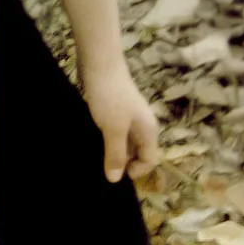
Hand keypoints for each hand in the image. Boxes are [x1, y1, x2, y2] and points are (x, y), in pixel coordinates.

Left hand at [81, 61, 159, 184]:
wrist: (100, 65)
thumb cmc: (110, 97)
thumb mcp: (113, 129)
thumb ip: (116, 154)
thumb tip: (116, 179)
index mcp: (148, 130)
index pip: (150, 160)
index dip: (135, 171)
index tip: (114, 172)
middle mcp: (142, 125)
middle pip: (137, 153)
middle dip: (123, 162)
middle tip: (102, 166)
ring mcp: (129, 118)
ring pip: (125, 143)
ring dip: (113, 151)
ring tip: (96, 155)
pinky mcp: (115, 111)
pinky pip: (114, 132)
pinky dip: (107, 139)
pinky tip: (93, 140)